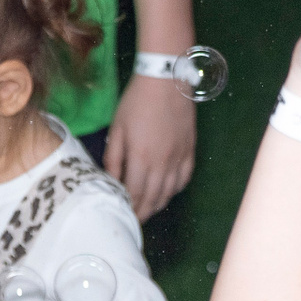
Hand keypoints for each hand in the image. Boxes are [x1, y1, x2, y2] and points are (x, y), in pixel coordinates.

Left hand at [105, 75, 196, 220]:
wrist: (166, 81)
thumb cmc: (136, 102)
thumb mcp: (117, 129)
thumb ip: (114, 158)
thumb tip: (110, 181)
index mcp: (141, 158)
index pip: (135, 194)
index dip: (129, 208)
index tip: (122, 214)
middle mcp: (163, 163)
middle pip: (153, 197)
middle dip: (143, 212)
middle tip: (134, 219)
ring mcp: (179, 158)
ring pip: (170, 191)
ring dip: (159, 204)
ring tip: (148, 209)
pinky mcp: (190, 150)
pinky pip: (185, 178)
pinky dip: (175, 189)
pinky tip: (167, 191)